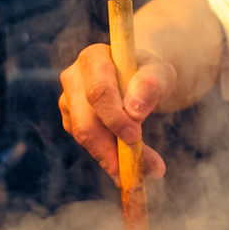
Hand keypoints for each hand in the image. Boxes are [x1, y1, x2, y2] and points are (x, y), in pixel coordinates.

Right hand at [58, 43, 174, 182]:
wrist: (139, 80)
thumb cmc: (149, 74)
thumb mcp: (160, 74)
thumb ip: (151, 85)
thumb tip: (134, 111)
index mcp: (94, 58)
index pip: (98, 91)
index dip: (114, 117)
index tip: (135, 136)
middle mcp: (74, 78)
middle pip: (85, 121)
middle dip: (111, 147)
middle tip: (140, 167)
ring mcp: (68, 101)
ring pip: (84, 136)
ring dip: (113, 158)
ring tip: (145, 171)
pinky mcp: (71, 121)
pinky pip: (88, 145)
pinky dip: (110, 159)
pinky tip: (130, 167)